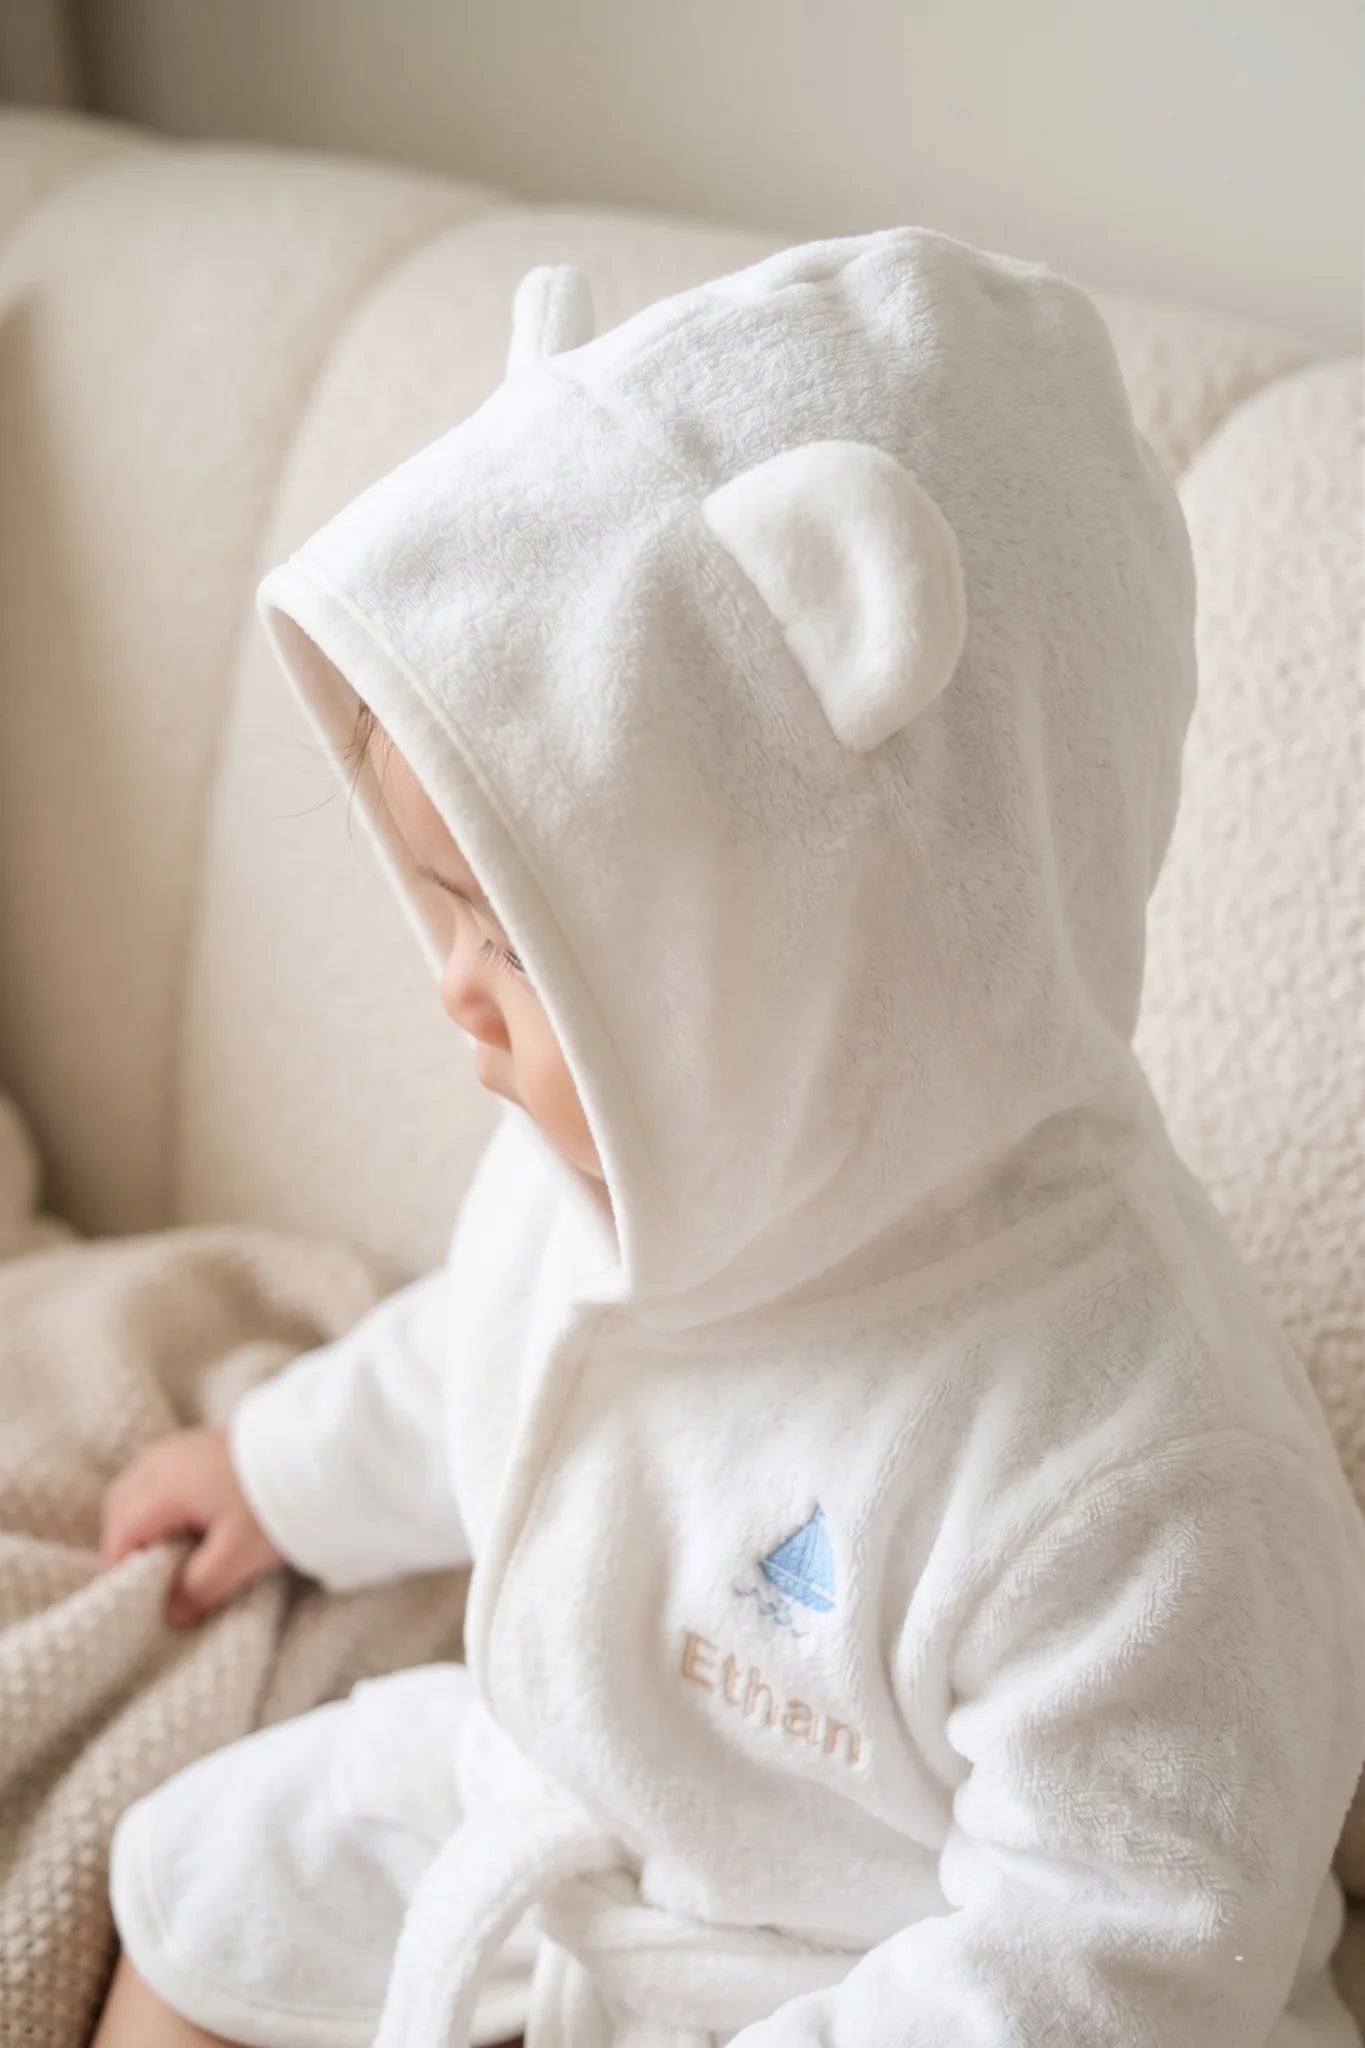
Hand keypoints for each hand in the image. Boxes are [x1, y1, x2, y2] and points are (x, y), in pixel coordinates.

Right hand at [100, 1426, 283, 1626]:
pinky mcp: (200, 1442)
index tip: (138, 1597)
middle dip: (126, 1542)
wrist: (318, 1451)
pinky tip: (190, 1519)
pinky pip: (160, 1473)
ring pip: (137, 1486)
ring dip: (142, 1519)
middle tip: (150, 1577)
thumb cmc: (273, 1503)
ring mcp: (180, 1445)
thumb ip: (200, 1587)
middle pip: (120, 1505)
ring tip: (170, 1551)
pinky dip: (160, 1500)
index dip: (121, 1570)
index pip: (120, 1533)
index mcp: (163, 1486)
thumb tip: (172, 1613)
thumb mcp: (239, 1555)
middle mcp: (162, 1459)